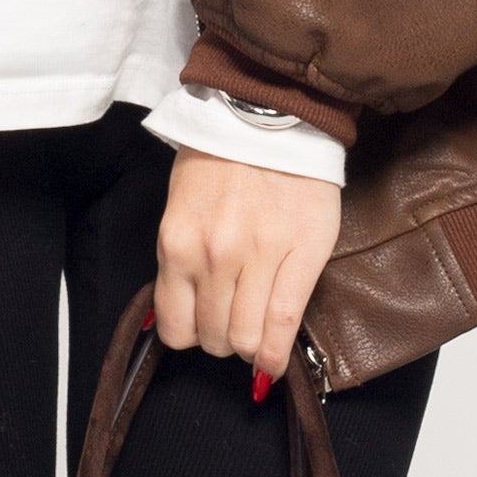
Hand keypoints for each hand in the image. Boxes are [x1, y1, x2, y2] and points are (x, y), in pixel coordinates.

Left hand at [154, 146, 339, 383]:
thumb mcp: (180, 205)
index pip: (175, 326)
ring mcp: (258, 256)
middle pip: (213, 336)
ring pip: (247, 337)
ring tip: (253, 332)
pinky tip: (273, 363)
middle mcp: (213, 254)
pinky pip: (284, 322)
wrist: (267, 114)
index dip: (189, 335)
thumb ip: (178, 259)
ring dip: (248, 346)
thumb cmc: (219, 158)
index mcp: (177, 241)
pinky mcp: (301, 253)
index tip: (200, 327)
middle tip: (230, 323)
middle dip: (220, 340)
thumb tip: (177, 315)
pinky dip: (276, 353)